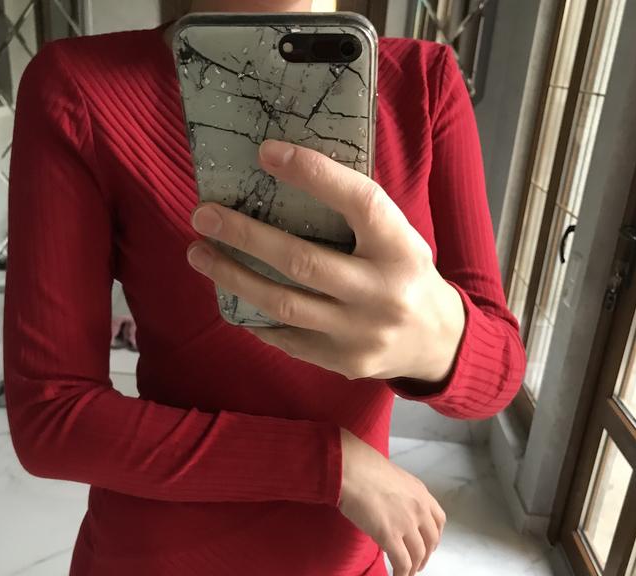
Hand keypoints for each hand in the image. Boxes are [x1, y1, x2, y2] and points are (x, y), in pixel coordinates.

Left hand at [187, 138, 464, 382]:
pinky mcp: (344, 362)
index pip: (359, 202)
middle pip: (301, 260)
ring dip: (233, 276)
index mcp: (401, 249)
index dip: (313, 174)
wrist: (435, 343)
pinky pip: (287, 336)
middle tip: (203, 215)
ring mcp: (361, 333)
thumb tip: (288, 174)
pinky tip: (231, 294)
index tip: (266, 153)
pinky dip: (254, 314)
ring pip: (283, 303)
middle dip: (244, 235)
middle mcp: (383, 293)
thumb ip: (356, 217)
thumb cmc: (405, 276)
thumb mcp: (398, 239)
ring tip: (200, 254)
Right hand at [338, 428, 445, 575]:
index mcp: (421, 493)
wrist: (350, 470)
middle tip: (416, 566)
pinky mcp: (390, 537)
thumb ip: (398, 495)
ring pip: (418, 556)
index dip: (434, 537)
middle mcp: (420, 509)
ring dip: (412, 572)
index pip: (438, 520)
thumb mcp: (391, 478)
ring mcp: (407, 524)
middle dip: (425, 557)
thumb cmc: (362, 468)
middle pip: (431, 541)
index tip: (428, 546)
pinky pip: (402, 564)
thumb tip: (390, 506)